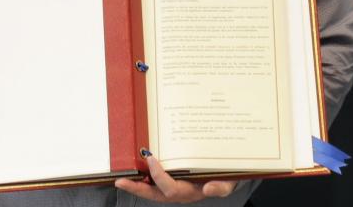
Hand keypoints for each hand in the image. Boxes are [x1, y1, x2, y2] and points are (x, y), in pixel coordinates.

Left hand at [114, 151, 238, 202]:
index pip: (170, 189)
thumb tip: (209, 189)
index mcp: (192, 192)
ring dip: (137, 185)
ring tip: (123, 177)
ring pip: (152, 190)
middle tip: (120, 181)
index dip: (159, 176)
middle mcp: (181, 192)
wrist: (232, 175)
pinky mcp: (174, 179)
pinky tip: (136, 170)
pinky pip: (155, 183)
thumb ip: (222, 187)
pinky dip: (144, 178)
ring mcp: (176, 187)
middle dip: (136, 189)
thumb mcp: (230, 182)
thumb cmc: (229, 177)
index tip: (151, 158)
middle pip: (154, 194)